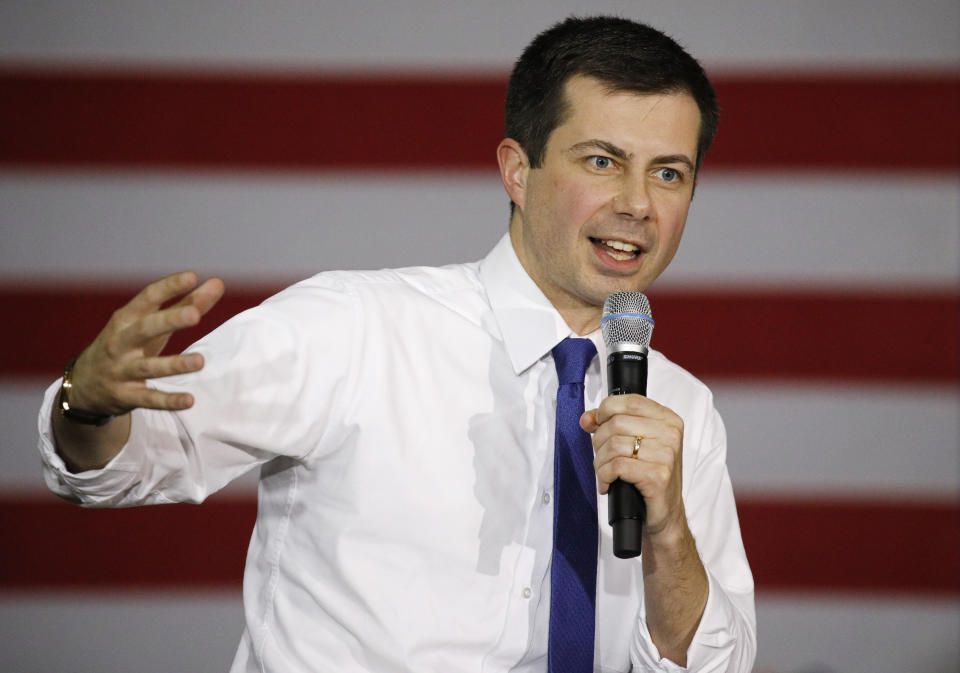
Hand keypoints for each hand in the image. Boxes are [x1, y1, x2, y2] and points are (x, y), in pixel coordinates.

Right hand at [66, 271, 224, 416]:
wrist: (84, 385)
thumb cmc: (127, 346)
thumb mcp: (150, 324)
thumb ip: (186, 304)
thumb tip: (218, 283)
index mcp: (126, 319)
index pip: (147, 298)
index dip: (168, 287)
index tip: (191, 276)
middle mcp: (120, 342)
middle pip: (145, 329)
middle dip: (169, 320)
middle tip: (195, 314)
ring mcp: (121, 370)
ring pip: (148, 367)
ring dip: (174, 364)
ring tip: (200, 361)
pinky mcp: (125, 395)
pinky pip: (149, 398)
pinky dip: (168, 400)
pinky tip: (189, 400)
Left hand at [580, 394, 685, 540]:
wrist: (665, 516)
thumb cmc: (648, 477)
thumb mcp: (633, 444)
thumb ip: (610, 425)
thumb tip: (587, 418)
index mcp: (668, 420)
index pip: (629, 401)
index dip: (605, 410)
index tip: (596, 423)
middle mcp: (670, 434)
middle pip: (617, 423)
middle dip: (599, 441)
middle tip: (602, 458)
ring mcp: (666, 455)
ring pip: (614, 445)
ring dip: (600, 462)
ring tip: (605, 473)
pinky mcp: (658, 476)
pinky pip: (617, 466)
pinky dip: (604, 476)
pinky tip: (608, 483)